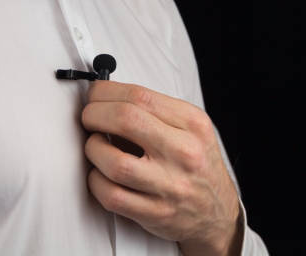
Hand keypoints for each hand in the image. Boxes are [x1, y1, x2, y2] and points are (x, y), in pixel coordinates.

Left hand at [81, 81, 241, 255]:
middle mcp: (183, 152)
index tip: (96, 96)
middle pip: (125, 119)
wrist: (217, 211)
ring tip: (96, 146)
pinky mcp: (155, 213)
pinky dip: (95, 181)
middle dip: (93, 114)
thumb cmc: (195, 163)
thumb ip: (153, 111)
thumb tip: (105, 97)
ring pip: (114, 162)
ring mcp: (170, 185)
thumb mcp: (190, 128)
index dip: (106, 92)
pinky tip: (100, 174)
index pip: (140, 96)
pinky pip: (111, 195)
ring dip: (93, 149)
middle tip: (89, 118)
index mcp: (192, 123)